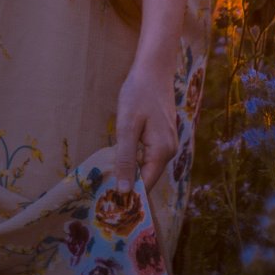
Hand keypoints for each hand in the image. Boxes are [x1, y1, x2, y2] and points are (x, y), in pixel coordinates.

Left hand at [113, 59, 177, 192]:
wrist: (153, 68)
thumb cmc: (138, 94)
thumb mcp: (127, 127)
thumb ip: (125, 159)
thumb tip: (125, 191)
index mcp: (162, 151)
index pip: (147, 185)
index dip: (130, 196)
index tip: (110, 206)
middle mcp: (170, 150)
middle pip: (148, 177)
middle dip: (130, 185)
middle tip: (105, 195)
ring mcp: (168, 142)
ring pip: (148, 166)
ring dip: (132, 173)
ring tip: (109, 181)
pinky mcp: (163, 135)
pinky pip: (150, 155)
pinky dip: (136, 161)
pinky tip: (122, 161)